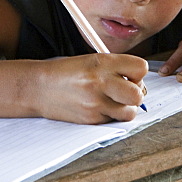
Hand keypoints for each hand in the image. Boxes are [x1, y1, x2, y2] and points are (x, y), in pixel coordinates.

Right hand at [33, 54, 148, 123]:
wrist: (40, 87)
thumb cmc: (68, 72)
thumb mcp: (93, 60)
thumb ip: (117, 68)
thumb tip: (140, 83)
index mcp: (103, 62)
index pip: (141, 68)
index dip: (138, 73)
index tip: (130, 75)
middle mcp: (101, 82)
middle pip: (138, 95)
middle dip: (136, 94)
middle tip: (125, 91)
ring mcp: (96, 103)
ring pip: (129, 112)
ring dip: (125, 108)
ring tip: (113, 101)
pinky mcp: (91, 120)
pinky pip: (113, 121)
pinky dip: (111, 115)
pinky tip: (98, 106)